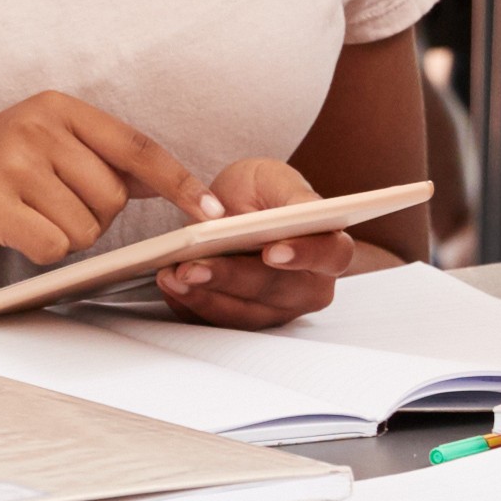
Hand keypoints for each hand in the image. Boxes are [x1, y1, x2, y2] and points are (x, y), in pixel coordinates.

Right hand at [0, 93, 206, 275]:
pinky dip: (37, 253)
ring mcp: (14, 162)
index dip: (178, 182)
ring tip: (21, 218)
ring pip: (86, 228)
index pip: (136, 145)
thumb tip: (166, 180)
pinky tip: (8, 234)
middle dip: (89, 218)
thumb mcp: (36, 147)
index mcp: (55, 107)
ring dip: (61, 238)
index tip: (209, 210)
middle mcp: (37, 126)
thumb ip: (96, 157)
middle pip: (113, 197)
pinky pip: (52, 246)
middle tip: (43, 208)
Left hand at [150, 157, 363, 331]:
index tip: (272, 251)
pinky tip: (169, 285)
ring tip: (173, 276)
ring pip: (244, 314)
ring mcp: (276, 309)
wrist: (233, 210)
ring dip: (205, 296)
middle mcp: (308, 286)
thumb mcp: (274, 179)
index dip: (305, 255)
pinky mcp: (244, 319)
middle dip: (232, 279)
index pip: (330, 256)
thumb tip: (305, 211)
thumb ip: (293, 195)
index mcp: (328, 248)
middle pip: (277, 291)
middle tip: (194, 267)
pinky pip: (217, 322)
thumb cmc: (261, 192)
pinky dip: (191, 305)